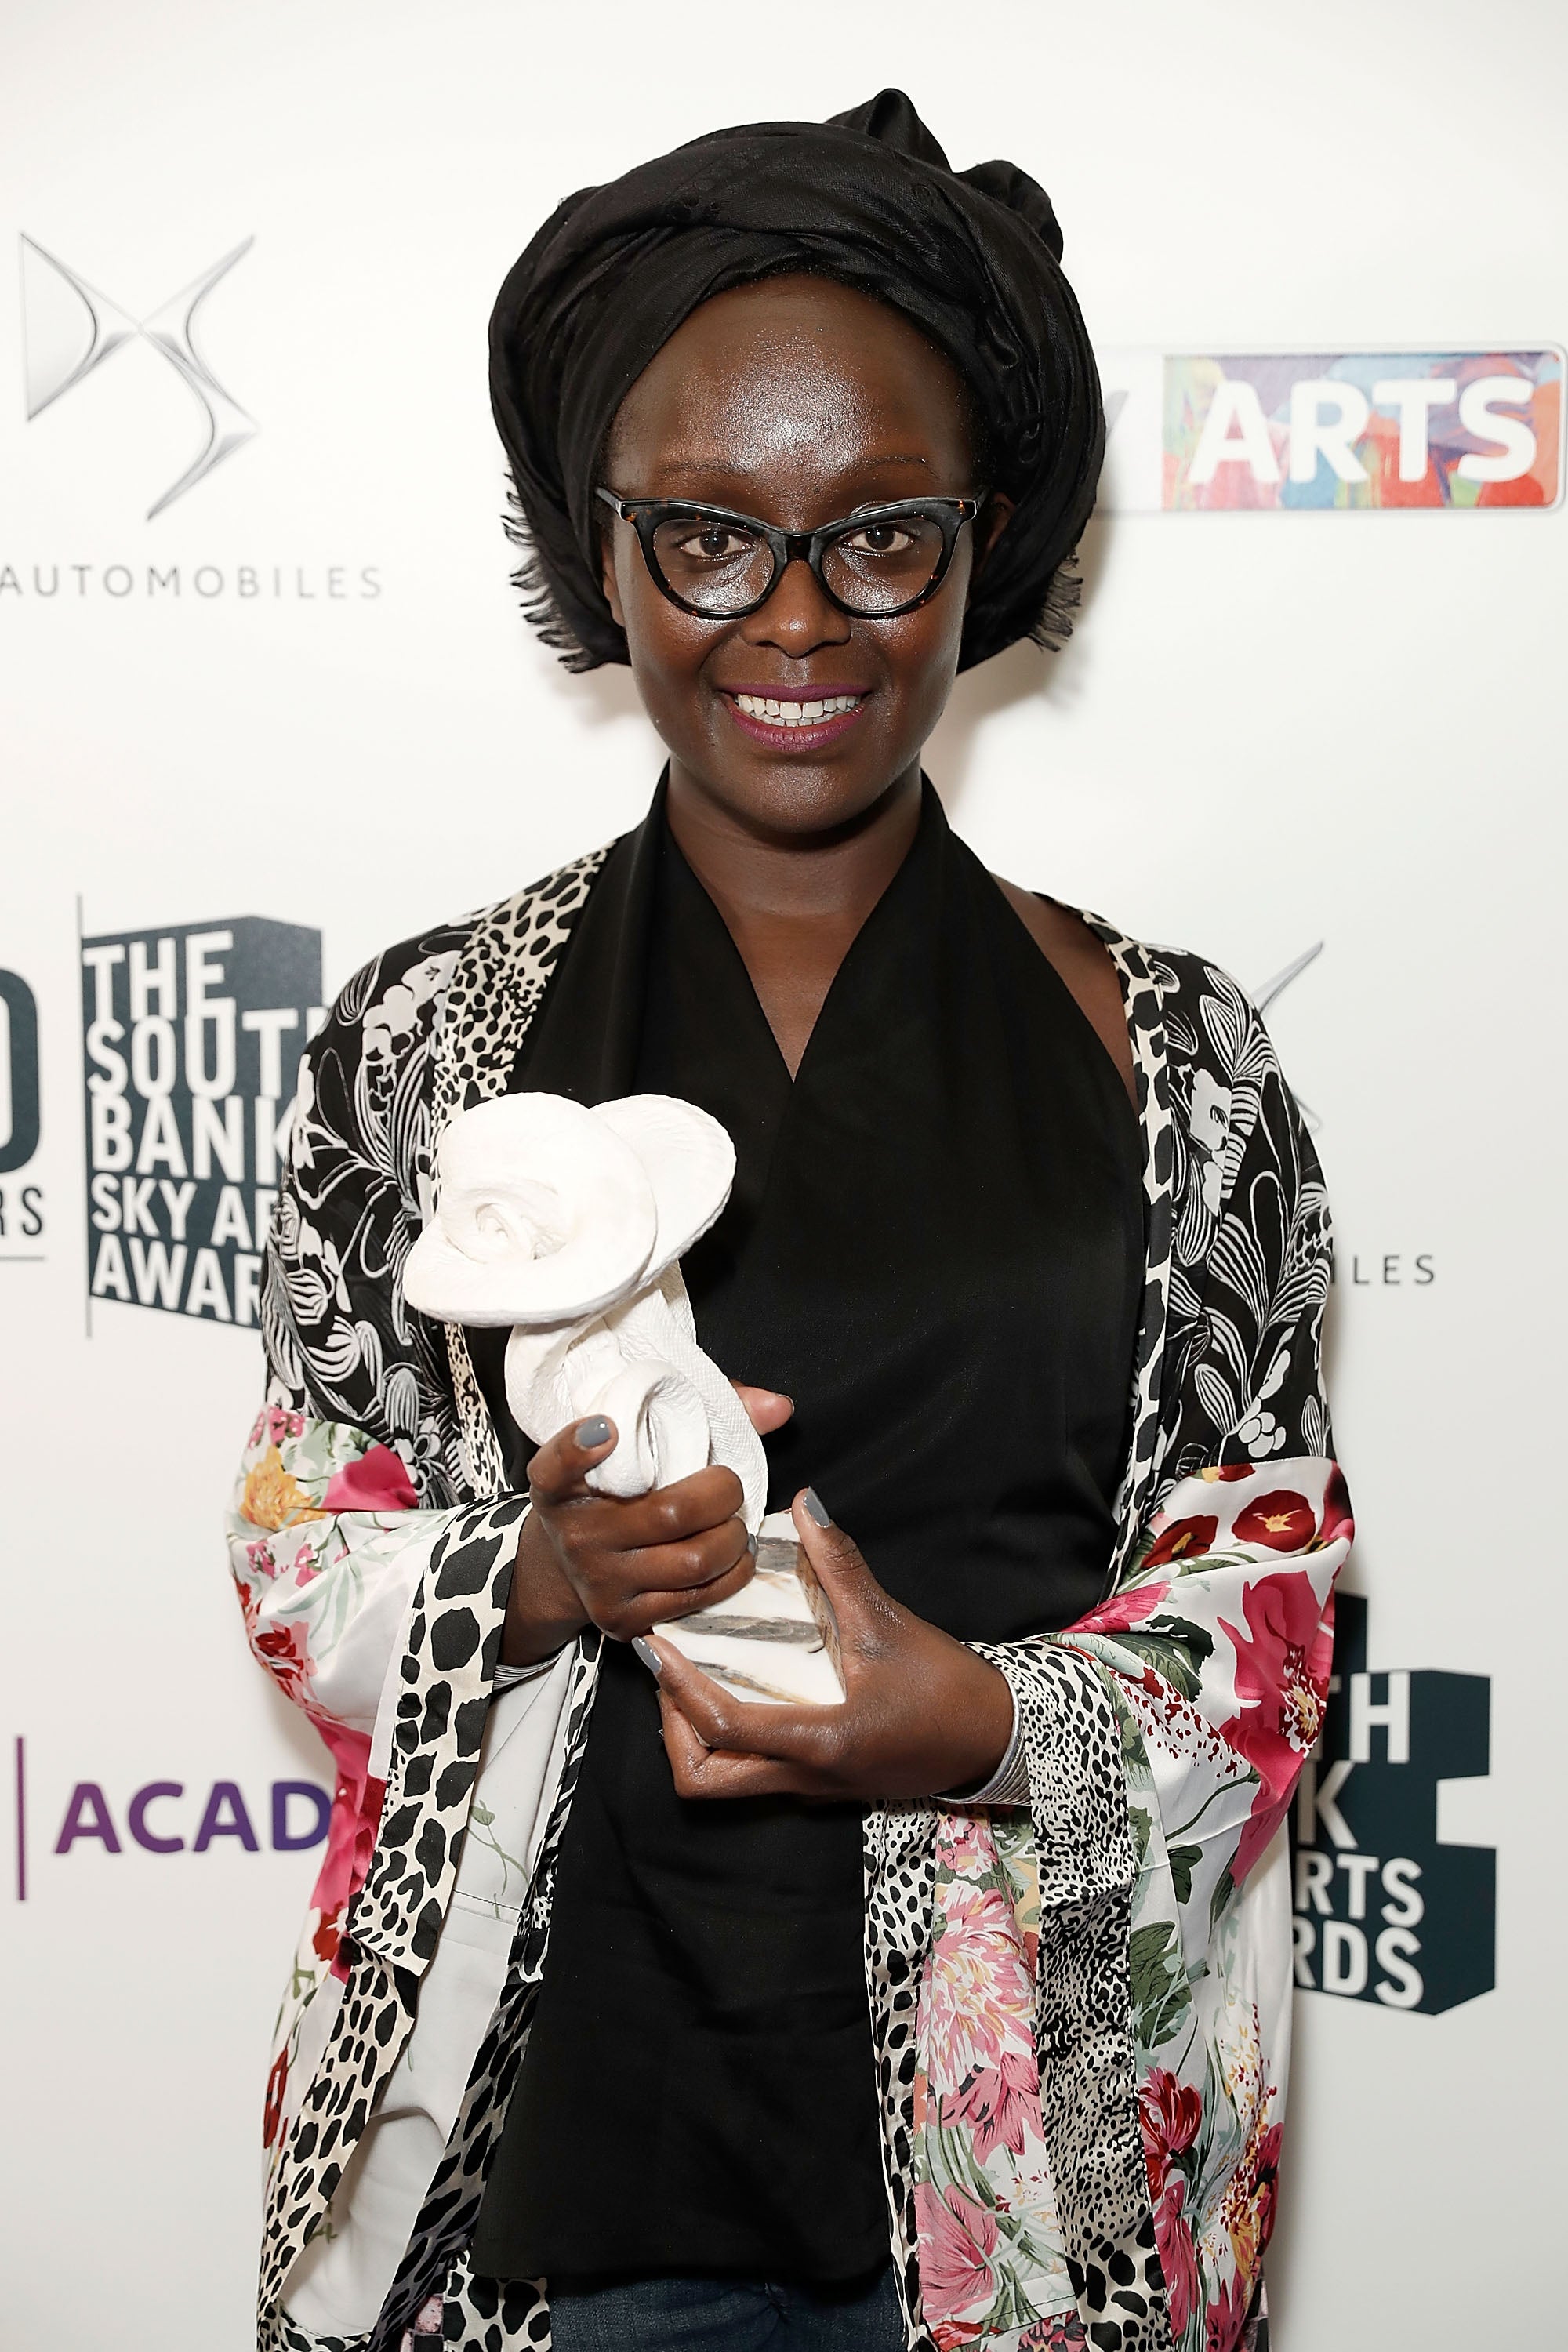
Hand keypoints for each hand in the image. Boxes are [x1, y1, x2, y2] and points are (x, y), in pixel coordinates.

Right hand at [501, 1384, 793, 1666]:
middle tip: (727, 1485)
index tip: (610, 1428)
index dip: (580, 1448)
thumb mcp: (638, 1446)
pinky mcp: (623, 1620)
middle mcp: (574, 1534)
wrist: (570, 1564)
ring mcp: (598, 1583)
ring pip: (696, 1561)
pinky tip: (731, 1554)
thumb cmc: (622, 1488)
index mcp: (561, 1484)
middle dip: (723, 1494)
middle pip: (673, 1514)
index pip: (557, 1466)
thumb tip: (778, 1407)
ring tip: (732, 1521)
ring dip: (735, 1538)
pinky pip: (699, 1598)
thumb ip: (707, 1411)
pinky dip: (732, 1574)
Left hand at [644, 1491, 1013, 1803]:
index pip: (723, 1728)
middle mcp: (805, 1777)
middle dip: (673, 1728)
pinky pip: (752, 1771)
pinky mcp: (821, 1782)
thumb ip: (841, 1564)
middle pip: (702, 1781)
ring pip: (724, 1783)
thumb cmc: (948, 1689)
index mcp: (820, 1741)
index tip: (657, 1643)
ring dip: (694, 1737)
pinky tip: (737, 1686)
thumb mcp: (891, 1622)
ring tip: (695, 1677)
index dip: (678, 1685)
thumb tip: (806, 1504)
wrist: (996, 1739)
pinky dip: (727, 1737)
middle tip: (672, 1671)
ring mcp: (811, 1787)